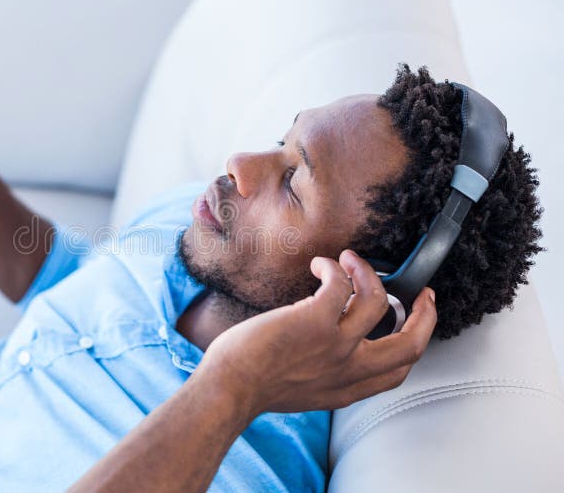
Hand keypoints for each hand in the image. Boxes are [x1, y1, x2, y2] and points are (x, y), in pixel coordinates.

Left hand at [198, 249, 436, 417]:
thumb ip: (324, 375)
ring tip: (350, 260)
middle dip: (425, 314)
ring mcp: (336, 345)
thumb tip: (326, 346)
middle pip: (411, 344)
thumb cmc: (252, 387)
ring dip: (368, 273)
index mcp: (347, 388)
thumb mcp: (303, 392)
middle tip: (422, 292)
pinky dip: (334, 267)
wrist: (228, 389)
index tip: (413, 323)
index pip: (397, 370)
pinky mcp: (316, 320)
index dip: (413, 344)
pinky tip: (319, 265)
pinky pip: (341, 283)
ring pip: (378, 301)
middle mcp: (349, 369)